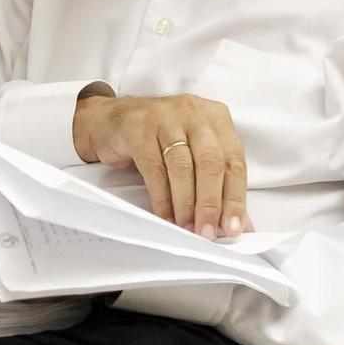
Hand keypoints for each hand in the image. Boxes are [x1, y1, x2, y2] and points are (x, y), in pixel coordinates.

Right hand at [72, 93, 252, 239]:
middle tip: (207, 231)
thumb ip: (215, 181)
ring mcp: (165, 118)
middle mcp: (193, 113)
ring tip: (186, 226)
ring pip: (183, 167)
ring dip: (186, 203)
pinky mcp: (139, 129)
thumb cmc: (156, 137)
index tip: (233, 226)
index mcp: (215, 117)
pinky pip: (154, 169)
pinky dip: (162, 197)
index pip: (234, 161)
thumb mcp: (191, 150)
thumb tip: (236, 221)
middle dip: (210, 203)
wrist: (107, 121)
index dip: (235, 198)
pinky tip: (165, 214)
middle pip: (211, 163)